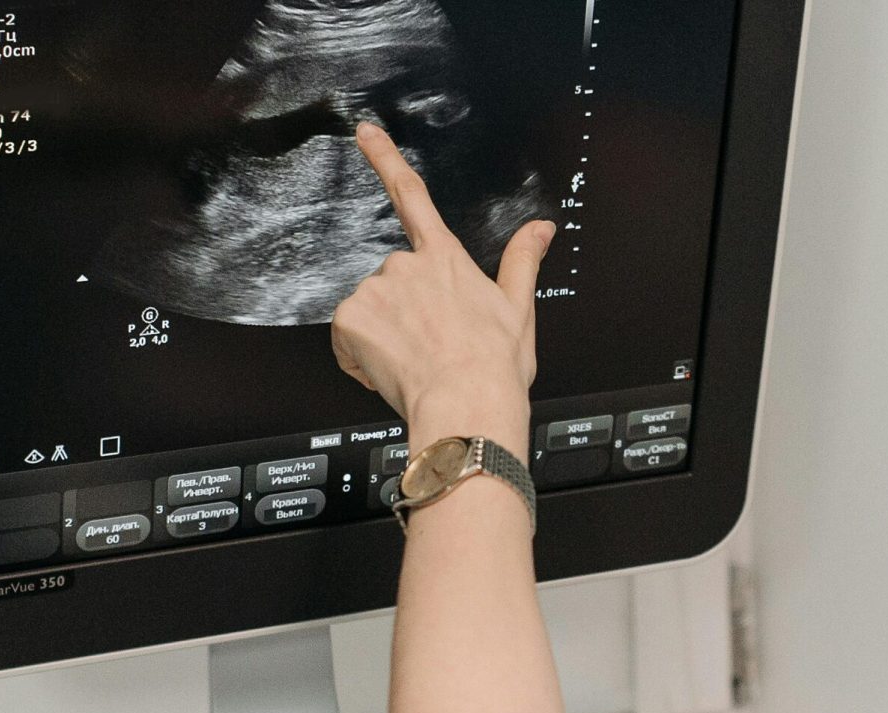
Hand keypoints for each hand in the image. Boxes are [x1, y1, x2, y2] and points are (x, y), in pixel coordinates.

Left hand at [332, 122, 555, 458]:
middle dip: (400, 312)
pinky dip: (358, 356)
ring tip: (413, 364)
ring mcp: (378, 289)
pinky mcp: (353, 317)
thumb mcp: (518, 308)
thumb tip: (541, 228)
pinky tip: (387, 371)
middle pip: (391, 281)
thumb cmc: (494, 366)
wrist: (467, 404)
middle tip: (428, 348)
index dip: (385, 160)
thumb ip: (522, 260)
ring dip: (382, 337)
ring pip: (369, 312)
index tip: (364, 133)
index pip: (413, 197)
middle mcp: (408, 265)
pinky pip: (346, 337)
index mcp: (447, 259)